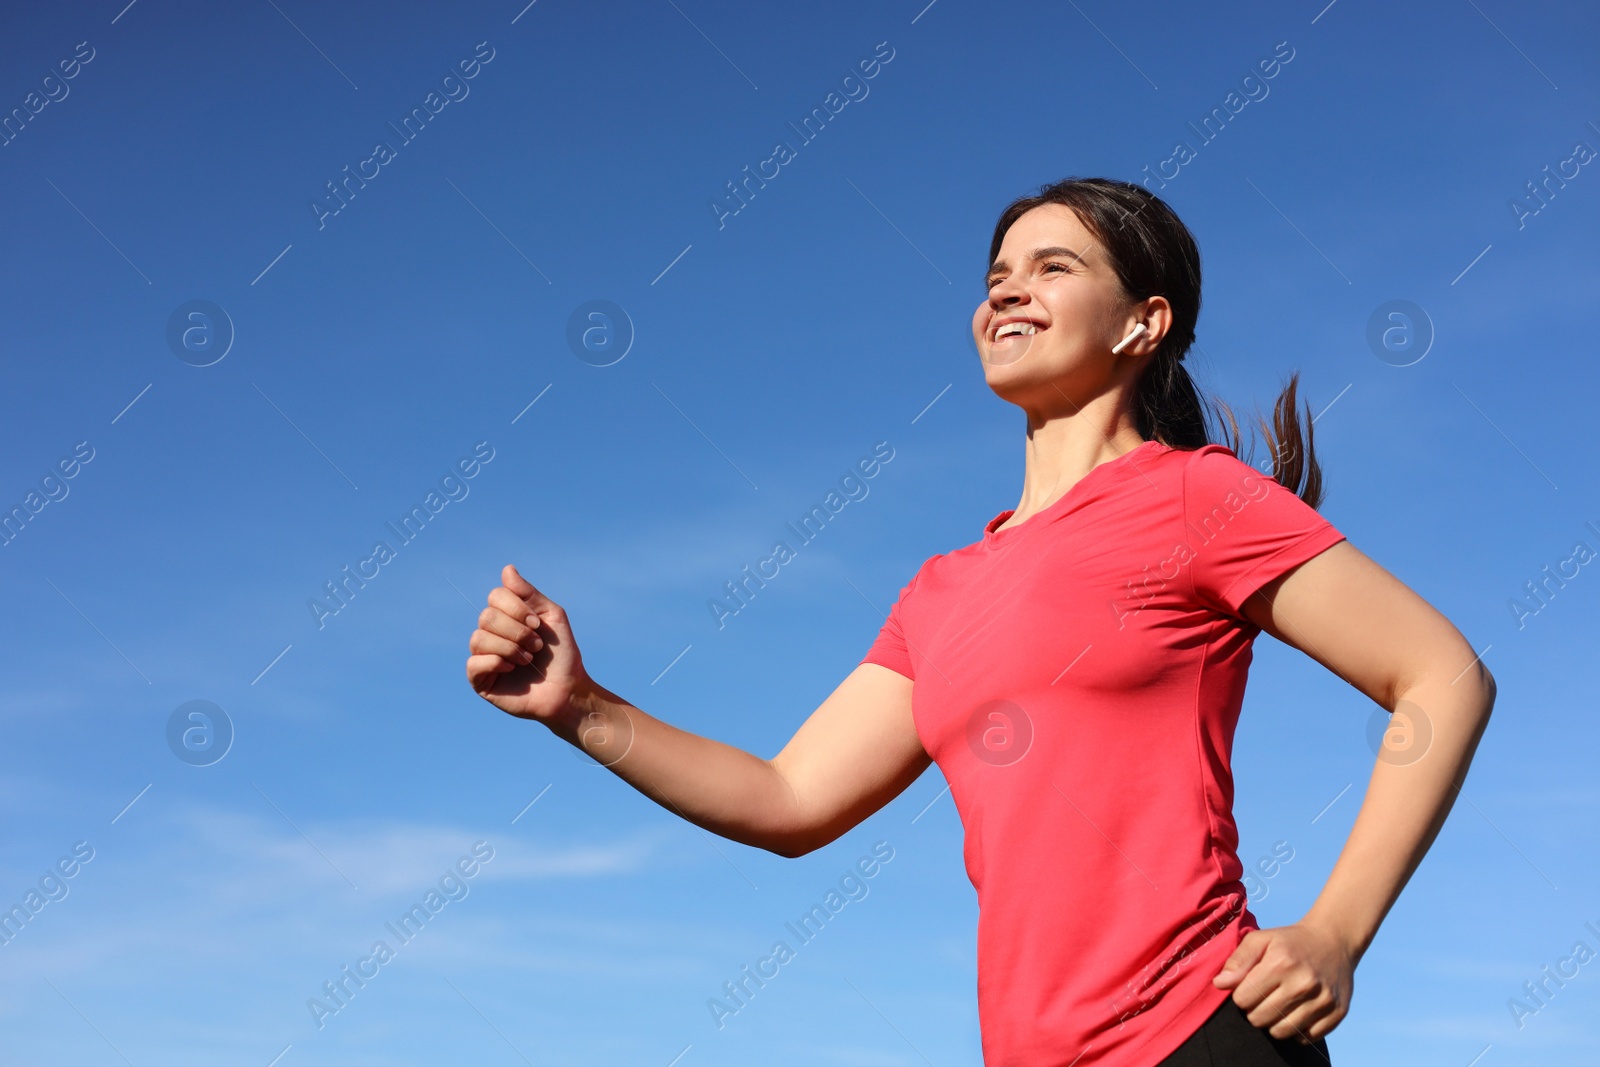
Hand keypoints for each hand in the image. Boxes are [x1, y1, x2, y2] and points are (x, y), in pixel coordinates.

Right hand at [466, 564, 589, 723]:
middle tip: (537, 645)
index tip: (538, 624)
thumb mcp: (551, 616)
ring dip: (510, 648)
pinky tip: (511, 669)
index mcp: (506, 617)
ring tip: (528, 660)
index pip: (496, 596)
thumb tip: (507, 569)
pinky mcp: (480, 680)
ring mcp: (483, 656)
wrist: (568, 690)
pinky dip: (495, 662)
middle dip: (517, 631)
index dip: (517, 608)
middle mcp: (491, 634)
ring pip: (478, 638)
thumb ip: (529, 593)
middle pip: (487, 616)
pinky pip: (473, 663)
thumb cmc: (561, 654)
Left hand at [1212, 919, 1353, 1042]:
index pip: (1242, 999)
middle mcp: (1304, 984)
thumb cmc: (1290, 942)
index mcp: (1281, 963)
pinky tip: (1297, 1011)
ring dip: (1274, 1022)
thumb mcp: (1260, 939)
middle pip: (1260, 1019)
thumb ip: (1238, 960)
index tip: (1250, 986)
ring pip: (1281, 1032)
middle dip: (1255, 1010)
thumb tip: (1220, 984)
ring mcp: (1323, 1000)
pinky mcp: (1337, 1013)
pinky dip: (1296, 1029)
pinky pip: (1305, 1038)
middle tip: (1264, 996)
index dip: (1241, 995)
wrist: (1333, 940)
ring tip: (1278, 1004)